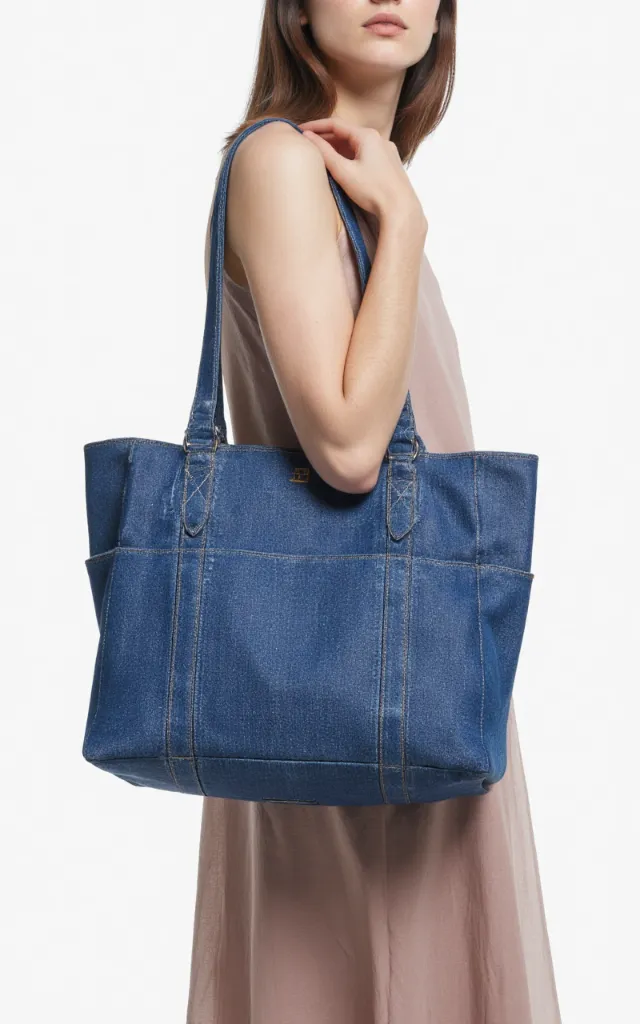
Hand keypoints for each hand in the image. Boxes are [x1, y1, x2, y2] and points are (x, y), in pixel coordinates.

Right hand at [298, 115, 425, 229]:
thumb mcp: (343, 171)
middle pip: (346, 134)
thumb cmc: (373, 191)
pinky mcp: (389, 164)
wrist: (401, 209)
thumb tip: (308, 137)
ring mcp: (386, 151)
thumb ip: (324, 152)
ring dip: (338, 148)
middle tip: (307, 144)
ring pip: (356, 145)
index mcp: (367, 136)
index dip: (315, 126)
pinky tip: (343, 167)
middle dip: (326, 138)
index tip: (299, 129)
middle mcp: (379, 139)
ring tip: (322, 156)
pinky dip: (351, 157)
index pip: (335, 124)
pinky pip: (366, 154)